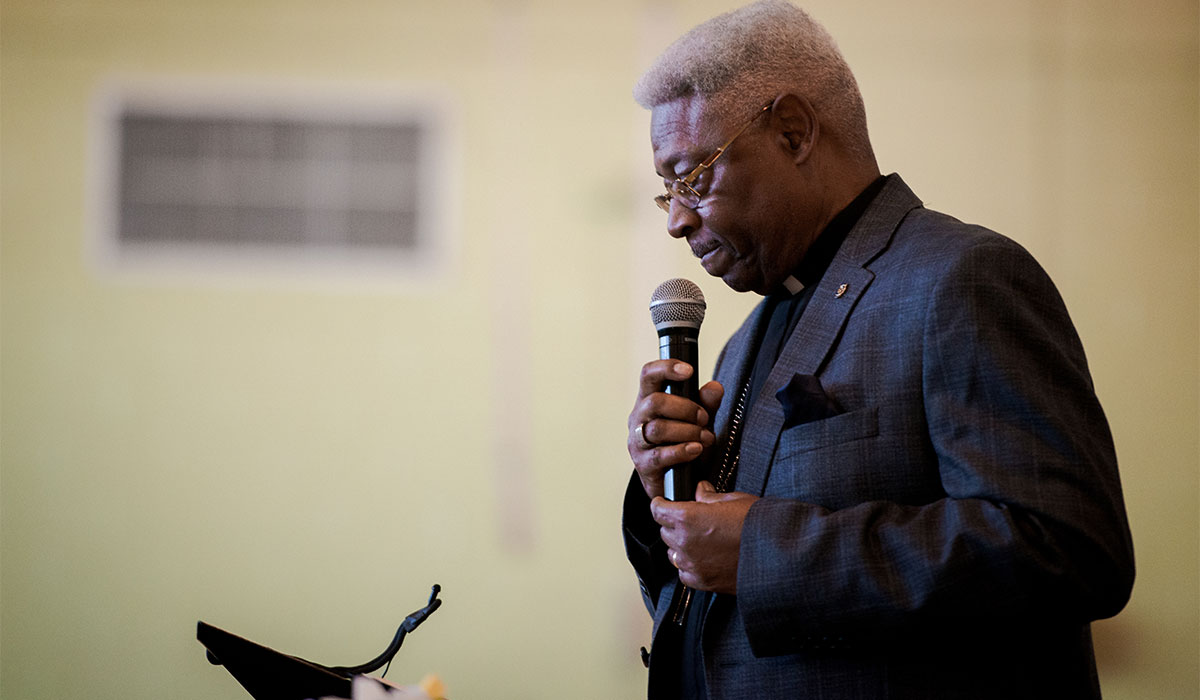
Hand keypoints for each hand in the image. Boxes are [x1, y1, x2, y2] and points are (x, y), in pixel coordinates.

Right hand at [627, 360, 723, 498]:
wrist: (675, 483)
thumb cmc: (683, 444)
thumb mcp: (699, 421)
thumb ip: (706, 404)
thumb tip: (715, 387)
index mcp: (649, 400)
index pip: (648, 375)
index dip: (666, 368)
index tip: (689, 370)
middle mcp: (639, 418)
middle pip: (655, 402)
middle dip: (685, 408)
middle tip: (704, 418)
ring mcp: (638, 442)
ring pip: (658, 429)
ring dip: (687, 431)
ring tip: (705, 437)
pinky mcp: (643, 465)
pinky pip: (660, 455)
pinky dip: (682, 451)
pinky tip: (696, 449)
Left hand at [651, 481, 758, 594]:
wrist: (777, 553)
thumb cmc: (758, 525)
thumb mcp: (734, 500)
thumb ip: (710, 496)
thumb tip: (701, 491)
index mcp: (688, 517)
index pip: (657, 509)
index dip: (661, 503)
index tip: (663, 502)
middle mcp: (685, 542)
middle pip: (664, 531)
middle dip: (674, 524)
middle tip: (692, 521)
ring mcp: (692, 563)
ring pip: (673, 553)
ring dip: (681, 545)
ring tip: (701, 540)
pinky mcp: (702, 581)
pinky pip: (684, 573)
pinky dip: (690, 566)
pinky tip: (704, 558)